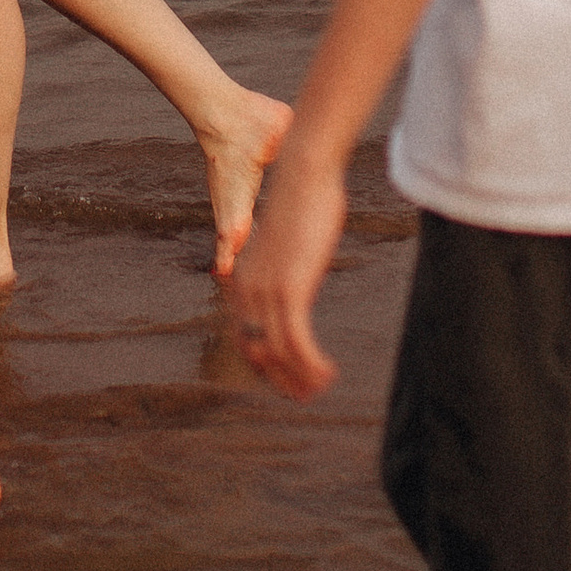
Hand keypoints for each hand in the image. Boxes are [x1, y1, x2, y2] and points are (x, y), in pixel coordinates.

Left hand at [227, 150, 345, 395]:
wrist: (304, 175)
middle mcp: (247, 291)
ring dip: (301, 377)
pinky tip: (328, 373)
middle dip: (280, 379)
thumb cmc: (302, 201)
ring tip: (320, 388)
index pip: (244, 337)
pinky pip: (297, 343)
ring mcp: (265, 293)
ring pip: (278, 353)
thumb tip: (293, 265)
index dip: (263, 364)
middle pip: (257, 352)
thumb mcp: (286, 239)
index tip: (284, 379)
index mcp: (243, 280)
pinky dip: (311, 364)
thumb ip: (283, 259)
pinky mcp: (289, 291)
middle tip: (304, 395)